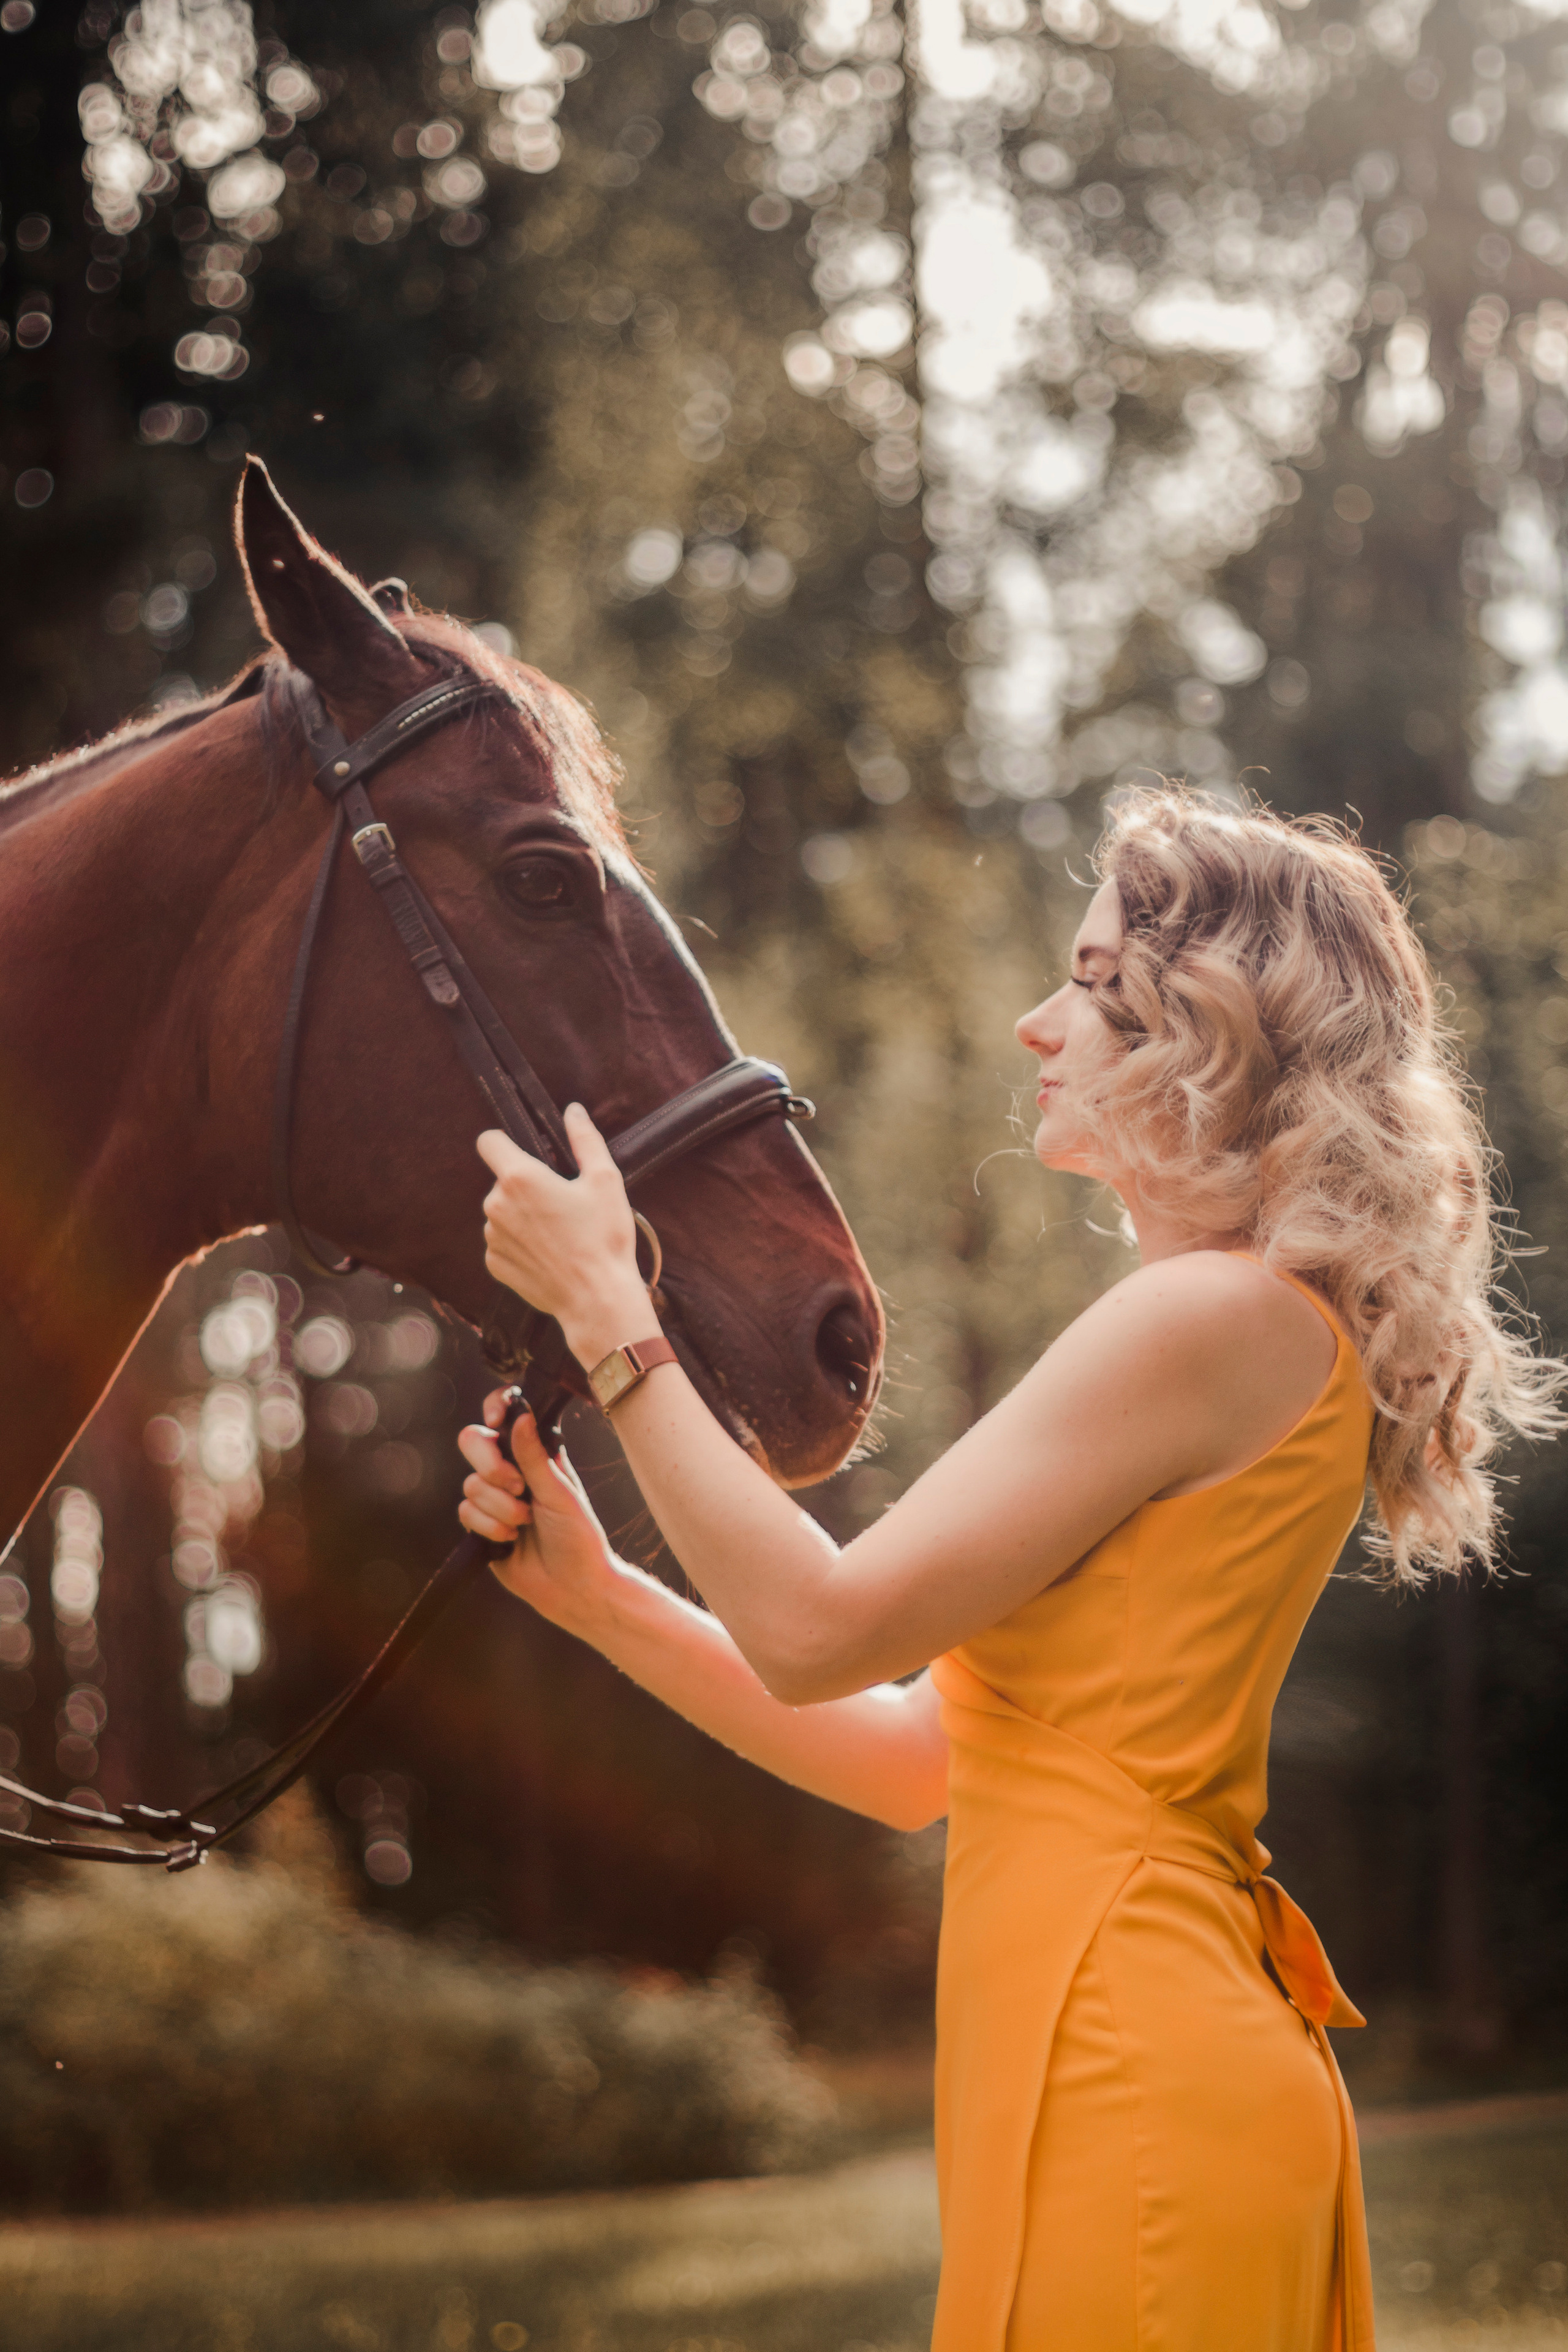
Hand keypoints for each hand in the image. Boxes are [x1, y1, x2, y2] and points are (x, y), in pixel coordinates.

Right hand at [458, 1390, 620, 1631]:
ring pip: (471, 1483)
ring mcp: (494, 1496)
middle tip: (518, 1487)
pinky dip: (489, 1527)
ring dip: (500, 1508)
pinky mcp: (481, 1524)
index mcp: (535, 1453)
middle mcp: (512, 1469)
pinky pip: (466, 1512)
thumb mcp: (560, 1493)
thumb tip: (521, 1414)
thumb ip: (534, 1456)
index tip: (495, 1420)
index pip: (506, 1414)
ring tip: (526, 1524)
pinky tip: (511, 1540)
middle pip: (473, 1441)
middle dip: (491, 1466)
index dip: (494, 1409)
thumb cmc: (578, 1536)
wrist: (572, 1586)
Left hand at [478, 1104, 651, 1366]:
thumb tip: (573, 1111)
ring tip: (559, 1233)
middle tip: (563, 1205)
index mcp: (520, 1178)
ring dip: (522, 1216)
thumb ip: (585, 1140)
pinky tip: (549, 1254)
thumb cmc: (604, 1238)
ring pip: (502, 1212)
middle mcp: (496, 1205)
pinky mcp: (494, 1264)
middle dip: (526, 1186)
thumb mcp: (605, 1181)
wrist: (597, 1299)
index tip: (524, 1153)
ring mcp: (492, 1237)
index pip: (488, 1141)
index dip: (504, 1142)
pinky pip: (502, 1242)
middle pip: (502, 1181)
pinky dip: (520, 1244)